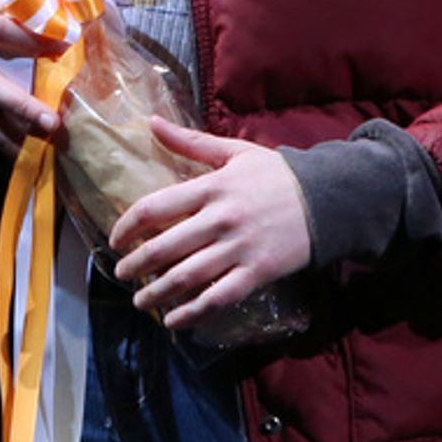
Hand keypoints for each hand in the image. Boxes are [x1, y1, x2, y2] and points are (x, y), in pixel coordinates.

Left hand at [110, 116, 311, 333]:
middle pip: (165, 247)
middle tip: (122, 274)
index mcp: (212, 186)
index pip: (156, 207)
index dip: (128, 225)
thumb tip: (151, 122)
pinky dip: (193, 312)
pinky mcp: (257, 273)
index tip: (116, 239)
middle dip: (137, 265)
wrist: (326, 199)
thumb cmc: (275, 174)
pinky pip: (218, 298)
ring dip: (157, 292)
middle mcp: (220, 219)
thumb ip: (190, 142)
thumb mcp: (233, 152)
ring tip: (140, 300)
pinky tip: (175, 319)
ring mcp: (239, 248)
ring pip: (187, 277)